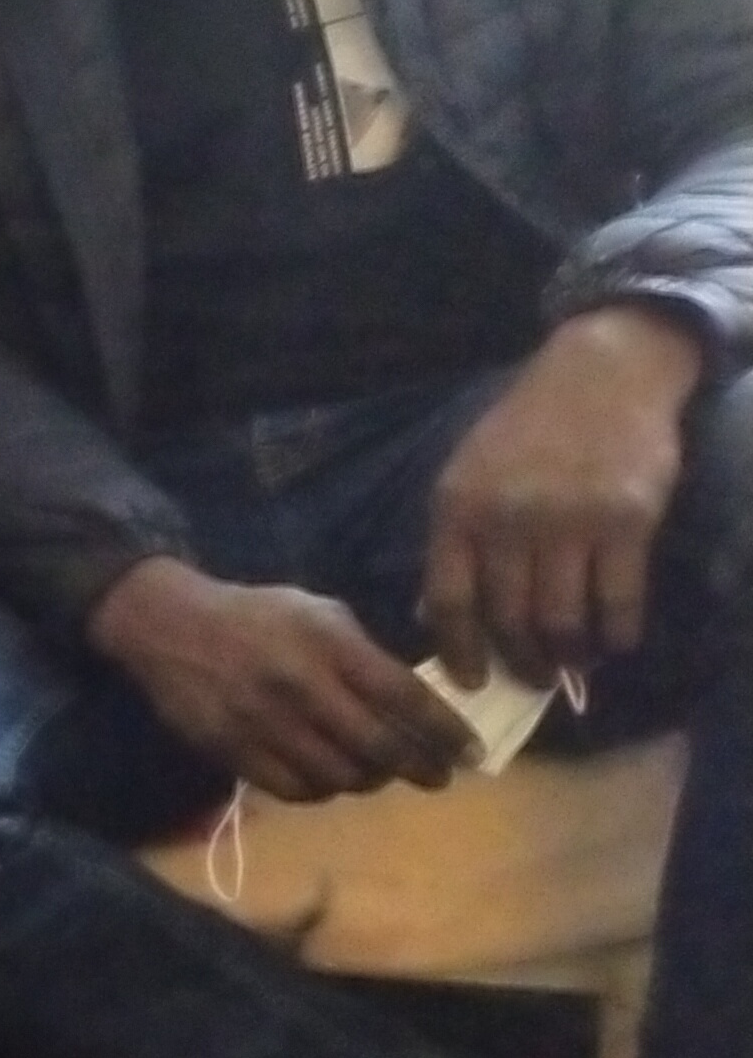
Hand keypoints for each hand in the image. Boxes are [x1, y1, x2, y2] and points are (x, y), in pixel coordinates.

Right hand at [87, 555, 476, 801]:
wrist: (167, 625)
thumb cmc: (254, 614)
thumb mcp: (316, 611)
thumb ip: (363, 653)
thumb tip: (412, 699)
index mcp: (327, 643)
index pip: (404, 696)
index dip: (446, 730)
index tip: (473, 752)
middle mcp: (300, 685)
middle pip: (379, 746)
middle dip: (421, 767)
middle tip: (438, 776)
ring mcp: (264, 722)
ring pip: (339, 776)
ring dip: (371, 781)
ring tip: (379, 773)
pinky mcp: (233, 749)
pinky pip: (295, 789)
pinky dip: (323, 790)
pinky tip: (330, 777)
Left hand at [421, 304, 704, 680]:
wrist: (599, 375)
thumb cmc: (525, 431)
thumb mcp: (467, 475)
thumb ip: (452, 542)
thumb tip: (431, 614)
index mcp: (458, 508)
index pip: (448, 601)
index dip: (459, 652)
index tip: (472, 682)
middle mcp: (507, 519)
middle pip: (507, 620)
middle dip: (521, 662)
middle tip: (533, 678)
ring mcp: (568, 521)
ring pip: (562, 620)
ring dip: (569, 656)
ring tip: (574, 661)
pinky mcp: (626, 521)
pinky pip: (618, 601)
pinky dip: (616, 633)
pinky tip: (614, 640)